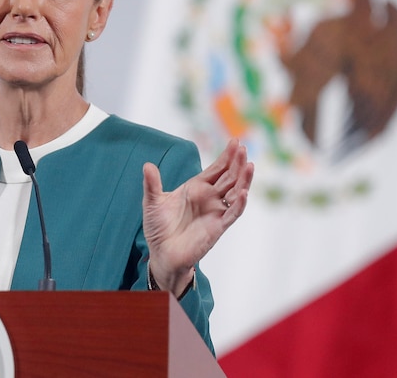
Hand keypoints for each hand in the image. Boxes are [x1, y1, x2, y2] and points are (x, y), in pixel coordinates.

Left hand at [142, 138, 253, 296]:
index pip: (217, 169)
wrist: (161, 253)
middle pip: (229, 177)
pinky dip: (238, 204)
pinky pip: (232, 214)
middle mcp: (209, 198)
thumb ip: (152, 184)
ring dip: (243, 180)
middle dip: (237, 163)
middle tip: (243, 148)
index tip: (235, 141)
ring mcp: (215, 211)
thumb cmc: (159, 228)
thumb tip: (147, 165)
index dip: (226, 156)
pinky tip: (243, 192)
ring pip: (235, 192)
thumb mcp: (152, 202)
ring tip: (249, 165)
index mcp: (196, 188)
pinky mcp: (217, 227)